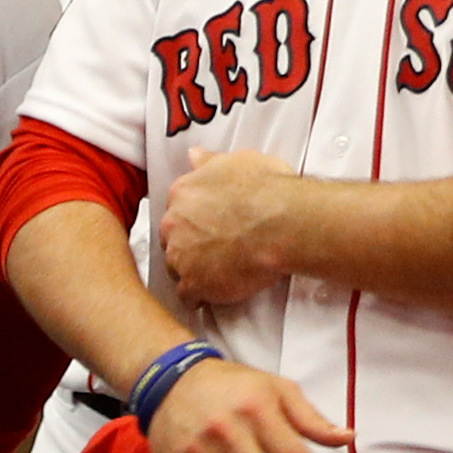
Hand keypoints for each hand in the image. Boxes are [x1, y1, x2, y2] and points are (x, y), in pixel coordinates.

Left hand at [159, 148, 303, 307]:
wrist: (281, 224)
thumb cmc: (266, 191)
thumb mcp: (238, 161)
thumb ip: (210, 162)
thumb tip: (194, 155)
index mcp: (182, 193)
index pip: (175, 209)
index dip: (192, 221)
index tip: (207, 226)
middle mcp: (173, 223)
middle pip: (171, 238)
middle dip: (188, 245)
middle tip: (214, 250)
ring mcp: (180, 255)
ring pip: (176, 267)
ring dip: (191, 271)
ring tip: (216, 273)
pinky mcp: (193, 283)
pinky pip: (187, 295)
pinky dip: (199, 297)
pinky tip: (213, 295)